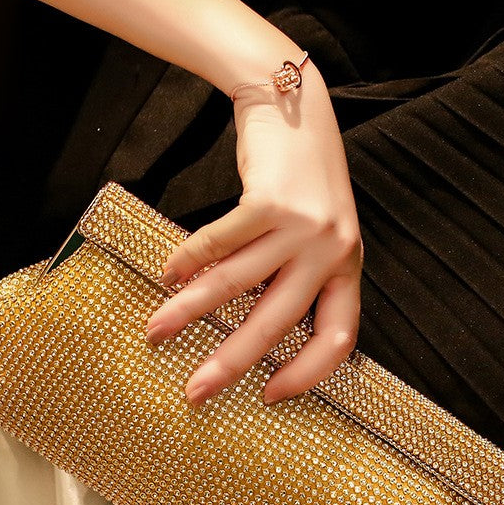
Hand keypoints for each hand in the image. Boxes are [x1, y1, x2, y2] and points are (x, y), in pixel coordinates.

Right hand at [144, 59, 363, 406]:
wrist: (298, 108)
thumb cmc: (304, 182)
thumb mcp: (321, 235)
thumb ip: (300, 278)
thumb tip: (251, 335)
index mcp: (347, 268)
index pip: (337, 338)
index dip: (307, 374)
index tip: (270, 396)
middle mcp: (330, 252)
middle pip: (276, 323)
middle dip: (231, 363)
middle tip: (196, 391)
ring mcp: (301, 226)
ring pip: (236, 285)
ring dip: (189, 312)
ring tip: (157, 332)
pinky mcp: (268, 201)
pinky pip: (218, 244)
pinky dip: (187, 262)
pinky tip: (167, 275)